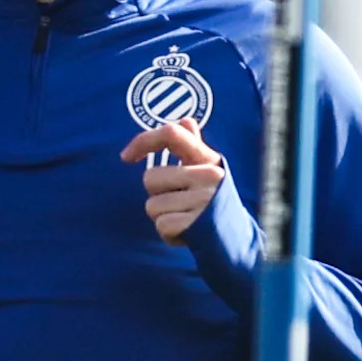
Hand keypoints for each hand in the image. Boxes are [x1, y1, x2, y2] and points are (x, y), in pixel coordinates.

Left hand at [123, 118, 225, 240]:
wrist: (236, 239)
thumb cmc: (213, 202)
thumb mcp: (207, 172)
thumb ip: (193, 147)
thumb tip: (186, 121)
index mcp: (208, 158)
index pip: (172, 133)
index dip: (143, 141)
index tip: (125, 157)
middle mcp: (209, 175)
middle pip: (150, 178)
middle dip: (156, 193)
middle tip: (180, 202)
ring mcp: (204, 200)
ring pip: (152, 205)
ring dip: (162, 216)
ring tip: (185, 217)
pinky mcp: (196, 225)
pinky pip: (160, 225)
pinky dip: (168, 233)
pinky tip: (186, 233)